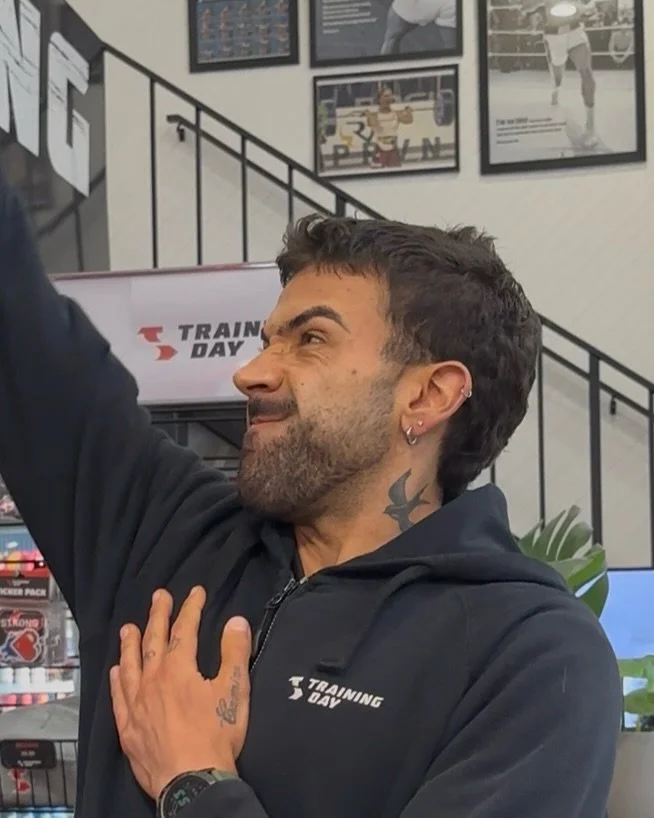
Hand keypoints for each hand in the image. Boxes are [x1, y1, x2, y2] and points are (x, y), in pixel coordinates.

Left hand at [110, 586, 251, 799]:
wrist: (191, 781)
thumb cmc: (215, 736)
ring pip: (130, 665)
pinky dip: (117, 682)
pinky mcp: (128, 728)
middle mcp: (152, 680)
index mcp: (178, 669)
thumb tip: (236, 621)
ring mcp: (136, 705)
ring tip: (128, 628)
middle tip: (159, 596)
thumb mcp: (234, 691)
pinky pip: (119, 697)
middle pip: (153, 640)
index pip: (184, 629)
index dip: (191, 607)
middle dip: (158, 615)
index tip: (196, 591)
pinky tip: (116, 673)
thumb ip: (234, 652)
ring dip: (130, 644)